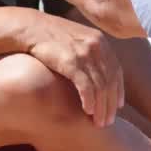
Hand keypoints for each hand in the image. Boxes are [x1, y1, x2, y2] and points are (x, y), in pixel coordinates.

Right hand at [25, 13, 125, 127]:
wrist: (31, 28)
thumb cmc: (51, 36)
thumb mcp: (77, 38)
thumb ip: (90, 52)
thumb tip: (97, 73)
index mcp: (100, 40)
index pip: (116, 71)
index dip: (119, 90)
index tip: (118, 106)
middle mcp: (96, 46)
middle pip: (110, 81)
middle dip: (111, 104)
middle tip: (108, 122)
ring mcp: (84, 53)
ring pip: (100, 87)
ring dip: (101, 107)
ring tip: (98, 122)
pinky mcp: (71, 61)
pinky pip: (86, 86)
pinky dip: (89, 101)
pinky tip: (87, 111)